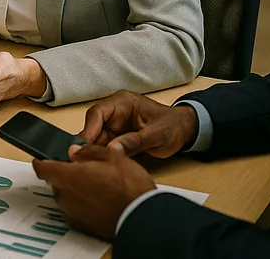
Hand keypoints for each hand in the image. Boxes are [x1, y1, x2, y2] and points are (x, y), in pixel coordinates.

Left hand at [32, 144, 156, 240]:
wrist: (141, 218)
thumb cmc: (128, 188)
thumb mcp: (112, 157)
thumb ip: (88, 151)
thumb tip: (75, 151)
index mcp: (66, 176)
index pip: (41, 167)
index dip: (42, 161)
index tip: (44, 159)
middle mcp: (64, 196)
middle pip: (56, 182)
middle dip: (66, 175)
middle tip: (85, 171)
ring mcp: (71, 213)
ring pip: (66, 196)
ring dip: (75, 190)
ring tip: (98, 187)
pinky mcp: (81, 226)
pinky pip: (76, 210)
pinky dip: (83, 205)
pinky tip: (100, 201)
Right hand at [79, 90, 199, 157]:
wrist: (186, 130)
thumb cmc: (173, 126)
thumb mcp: (156, 135)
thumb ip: (134, 142)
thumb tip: (112, 149)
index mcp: (123, 103)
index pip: (97, 113)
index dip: (88, 130)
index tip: (82, 147)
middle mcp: (115, 112)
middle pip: (93, 127)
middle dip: (89, 144)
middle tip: (84, 161)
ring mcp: (115, 124)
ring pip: (96, 138)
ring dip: (95, 152)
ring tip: (92, 166)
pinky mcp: (117, 136)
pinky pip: (105, 145)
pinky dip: (103, 155)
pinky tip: (101, 165)